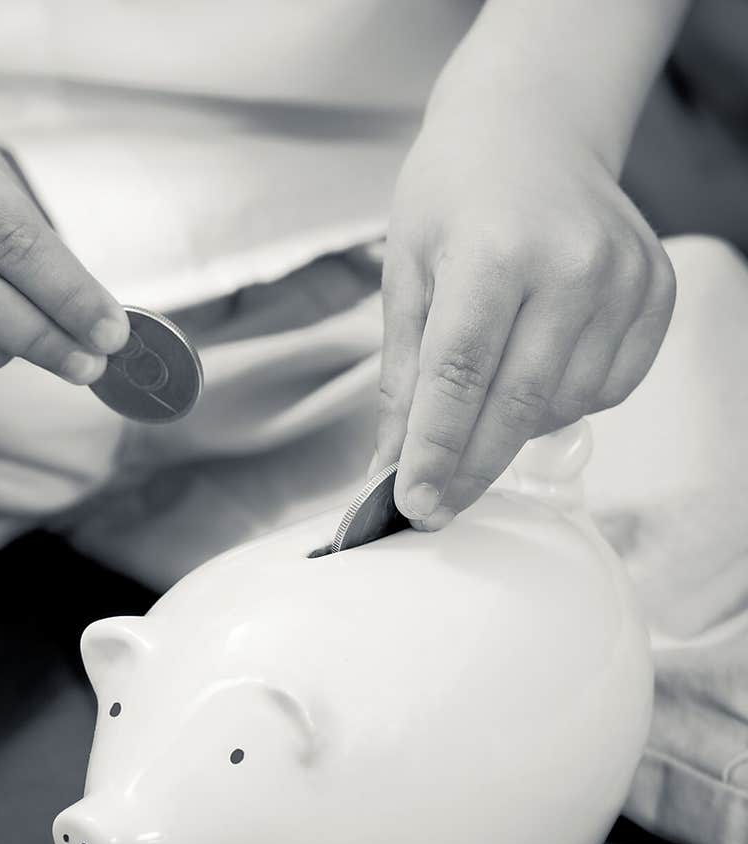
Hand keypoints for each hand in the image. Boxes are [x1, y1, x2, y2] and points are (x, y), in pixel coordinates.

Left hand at [376, 80, 676, 528]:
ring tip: (483, 405)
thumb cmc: (455, 193)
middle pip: (517, 405)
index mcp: (495, 251)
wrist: (532, 128)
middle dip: (471, 469)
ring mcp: (623, 279)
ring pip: (565, 406)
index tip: (414, 505)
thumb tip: (393, 465)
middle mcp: (571, 265)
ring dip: (515, 432)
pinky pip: (610, 389)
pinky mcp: (655, 292)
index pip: (460, 376)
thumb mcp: (406, 271)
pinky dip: (565, 404)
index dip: (436, 451)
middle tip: (437, 509)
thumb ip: (403, 375)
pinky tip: (535, 375)